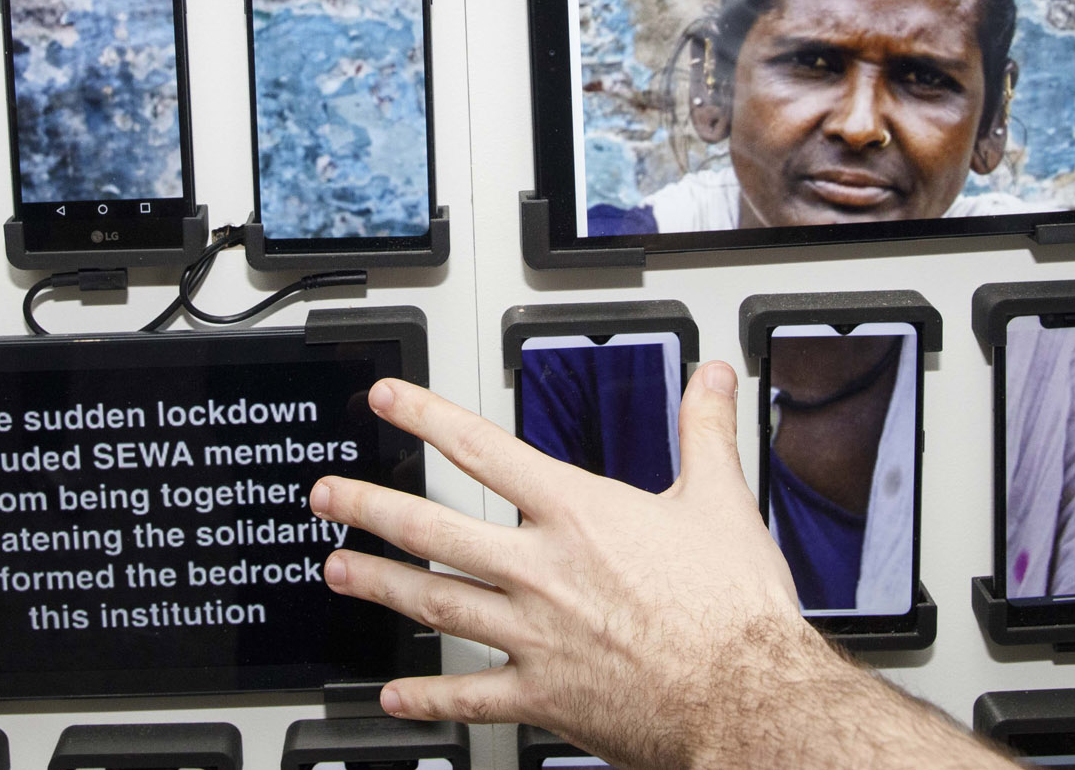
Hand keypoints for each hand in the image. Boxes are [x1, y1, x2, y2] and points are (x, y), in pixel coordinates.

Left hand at [312, 366, 1007, 769]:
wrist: (748, 697)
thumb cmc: (734, 611)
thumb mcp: (721, 501)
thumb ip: (705, 431)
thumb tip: (710, 377)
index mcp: (580, 514)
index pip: (485, 449)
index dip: (426, 418)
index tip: (385, 401)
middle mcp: (543, 570)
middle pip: (436, 529)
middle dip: (372, 509)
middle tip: (326, 497)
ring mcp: (536, 636)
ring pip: (437, 604)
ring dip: (381, 586)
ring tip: (338, 573)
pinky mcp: (545, 696)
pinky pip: (471, 696)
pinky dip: (429, 697)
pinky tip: (394, 696)